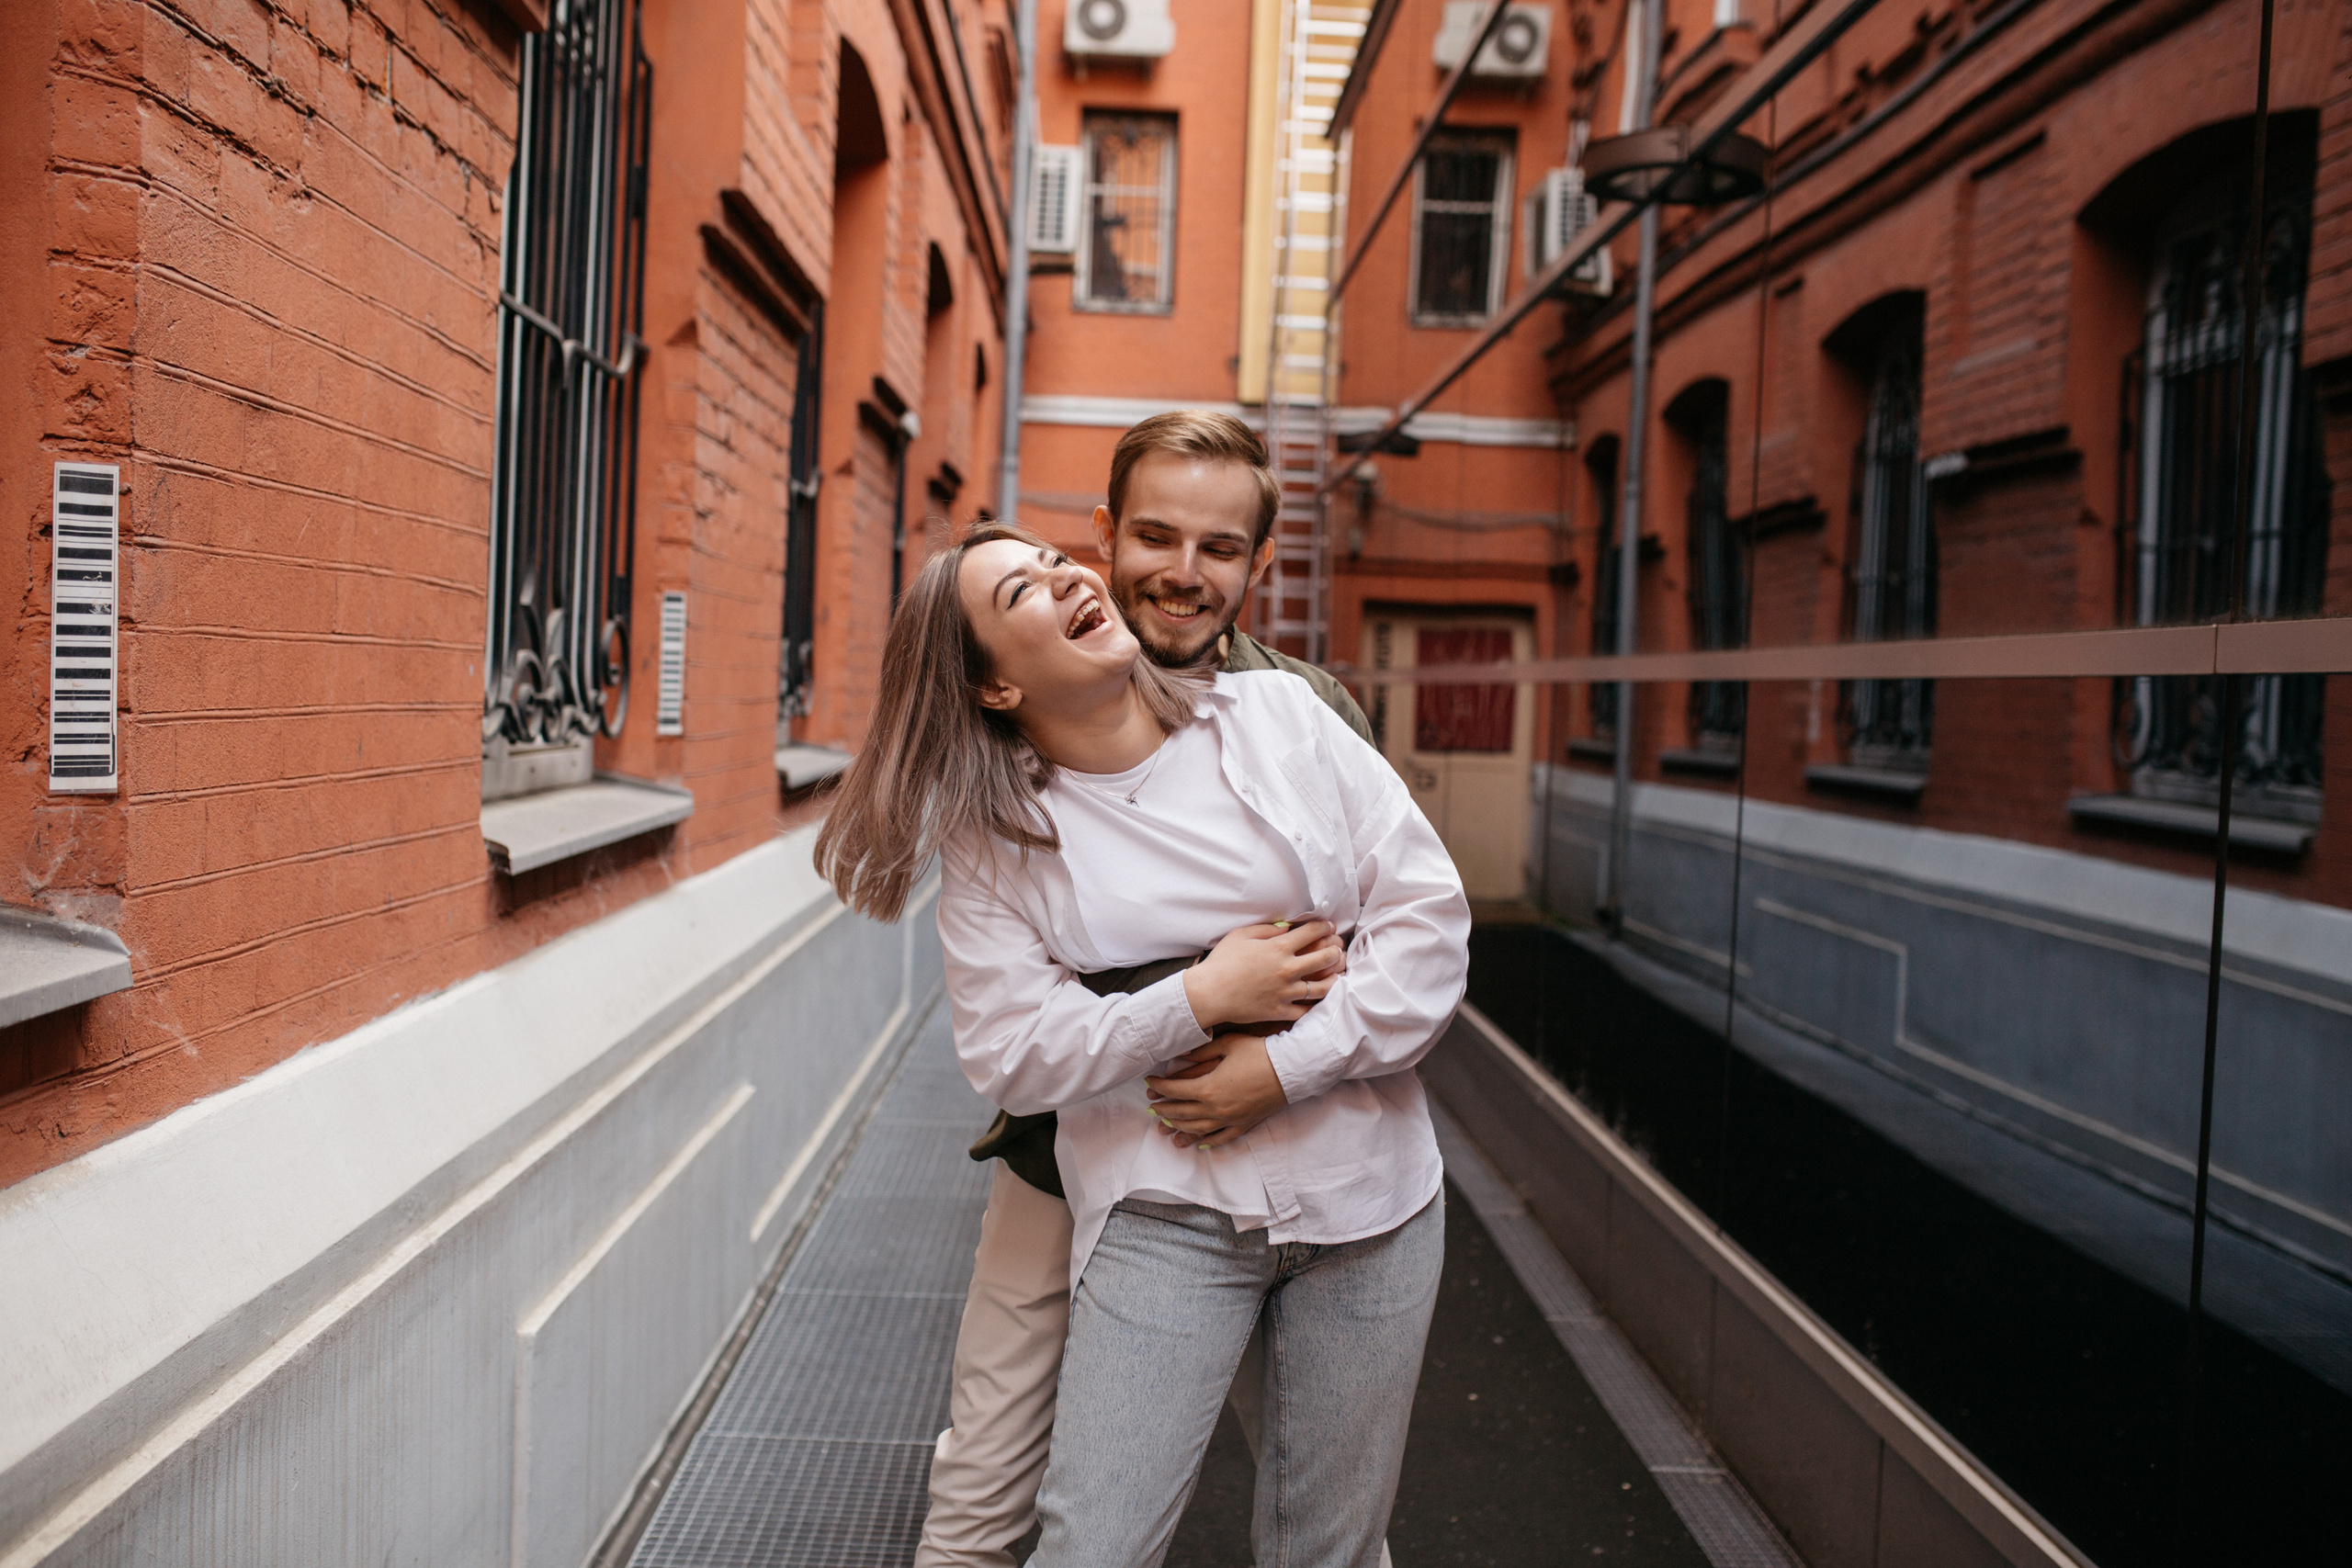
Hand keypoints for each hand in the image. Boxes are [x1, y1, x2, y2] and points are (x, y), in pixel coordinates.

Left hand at [1145, 1033, 1288, 1149]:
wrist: (1291, 1069)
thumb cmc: (1260, 1052)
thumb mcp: (1228, 1044)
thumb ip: (1202, 1051)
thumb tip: (1181, 1056)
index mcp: (1208, 1088)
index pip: (1174, 1090)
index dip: (1159, 1087)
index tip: (1149, 1083)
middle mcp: (1216, 1108)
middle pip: (1182, 1112)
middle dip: (1164, 1109)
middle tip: (1152, 1107)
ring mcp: (1230, 1119)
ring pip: (1197, 1128)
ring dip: (1179, 1127)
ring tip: (1167, 1125)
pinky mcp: (1244, 1123)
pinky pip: (1222, 1137)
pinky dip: (1207, 1141)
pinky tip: (1199, 1143)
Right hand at [1181, 920, 1343, 1030]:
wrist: (1209, 993)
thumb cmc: (1222, 962)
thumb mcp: (1241, 935)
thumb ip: (1267, 930)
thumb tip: (1286, 928)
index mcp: (1278, 948)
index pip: (1311, 932)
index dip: (1324, 926)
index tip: (1328, 926)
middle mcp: (1287, 970)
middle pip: (1325, 958)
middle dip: (1335, 951)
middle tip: (1337, 949)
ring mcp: (1286, 992)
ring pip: (1323, 987)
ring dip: (1334, 978)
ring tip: (1337, 974)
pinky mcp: (1280, 1011)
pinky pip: (1306, 1010)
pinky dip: (1316, 1005)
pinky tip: (1320, 1000)